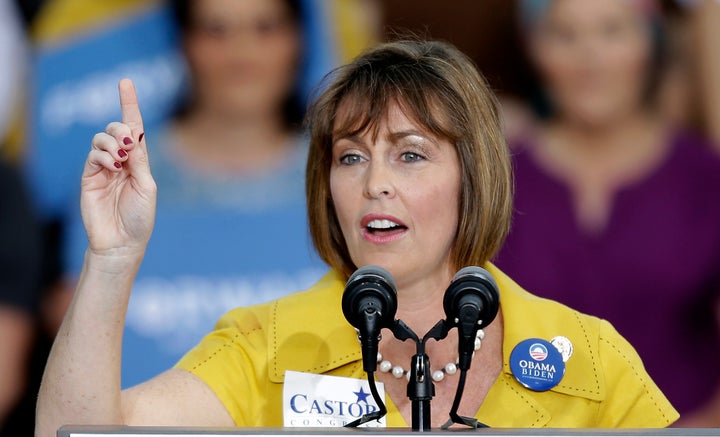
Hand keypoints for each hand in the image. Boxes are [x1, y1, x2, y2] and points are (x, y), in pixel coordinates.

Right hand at [80, 79, 156, 256]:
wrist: (122, 242)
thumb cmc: (140, 218)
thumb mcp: (147, 186)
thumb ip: (139, 160)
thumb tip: (133, 135)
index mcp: (139, 161)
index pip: (134, 127)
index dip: (129, 104)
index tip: (125, 82)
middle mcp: (121, 161)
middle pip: (116, 128)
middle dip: (121, 129)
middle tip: (129, 146)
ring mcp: (103, 168)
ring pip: (101, 138)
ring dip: (112, 142)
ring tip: (120, 160)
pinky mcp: (88, 177)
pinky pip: (92, 154)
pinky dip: (102, 155)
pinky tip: (112, 167)